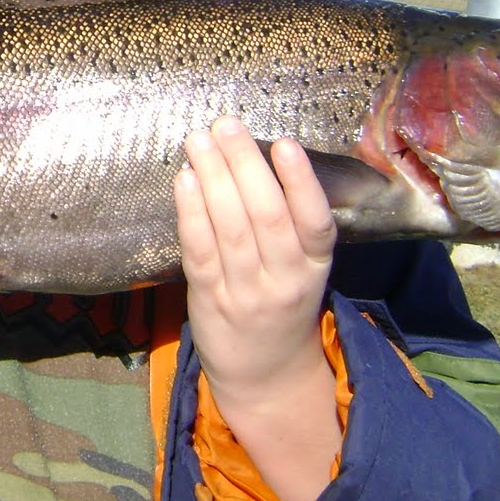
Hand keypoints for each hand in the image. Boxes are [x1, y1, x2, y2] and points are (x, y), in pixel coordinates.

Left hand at [175, 117, 341, 500]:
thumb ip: (289, 225)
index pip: (314, 223)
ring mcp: (246, 293)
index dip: (301, 183)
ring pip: (230, 229)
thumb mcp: (304, 270)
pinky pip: (200, 252)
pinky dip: (191, 213)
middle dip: (244, 165)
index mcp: (315, 267)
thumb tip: (258, 156)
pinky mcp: (210, 301)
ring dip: (213, 178)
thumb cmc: (283, 305)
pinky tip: (184, 180)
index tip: (285, 144)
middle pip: (266, 217)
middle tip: (226, 124)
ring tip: (199, 140)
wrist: (266, 376)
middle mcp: (284, 280)